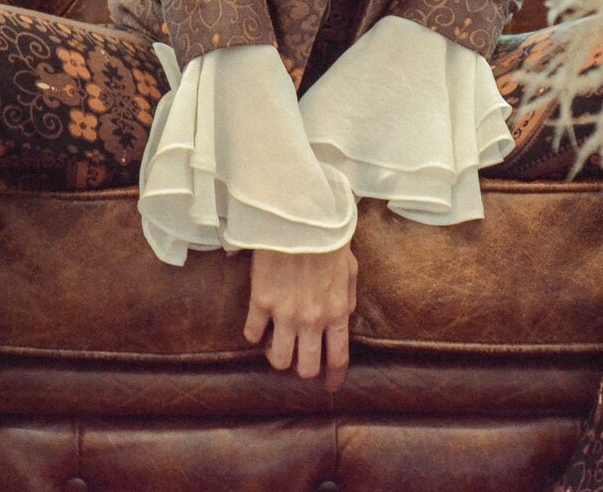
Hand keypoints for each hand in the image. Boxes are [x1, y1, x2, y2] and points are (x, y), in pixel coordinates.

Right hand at [243, 244, 357, 391]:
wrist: (300, 215)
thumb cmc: (328, 238)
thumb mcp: (350, 269)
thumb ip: (348, 300)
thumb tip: (343, 318)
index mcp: (336, 312)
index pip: (338, 359)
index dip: (334, 378)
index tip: (330, 386)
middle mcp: (311, 320)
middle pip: (306, 367)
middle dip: (303, 367)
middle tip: (299, 357)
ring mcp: (284, 313)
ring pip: (278, 359)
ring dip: (277, 354)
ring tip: (276, 342)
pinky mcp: (260, 300)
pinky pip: (251, 333)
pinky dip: (254, 333)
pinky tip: (258, 323)